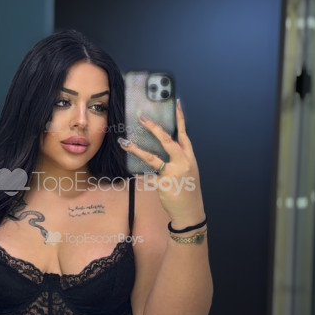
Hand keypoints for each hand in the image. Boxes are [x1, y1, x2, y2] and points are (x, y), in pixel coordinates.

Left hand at [119, 98, 202, 220]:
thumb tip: (165, 144)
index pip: (184, 134)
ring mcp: (172, 173)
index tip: (176, 103)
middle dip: (153, 128)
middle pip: (166, 141)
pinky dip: (137, 173)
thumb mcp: (189, 170)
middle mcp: (182, 162)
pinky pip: (145, 176)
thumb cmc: (188, 189)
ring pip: (151, 158)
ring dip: (136, 149)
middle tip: (141, 118)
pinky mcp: (162, 184)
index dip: (180, 119)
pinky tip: (129, 170)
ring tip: (124, 142)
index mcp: (189, 157)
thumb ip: (179, 157)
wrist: (190, 211)